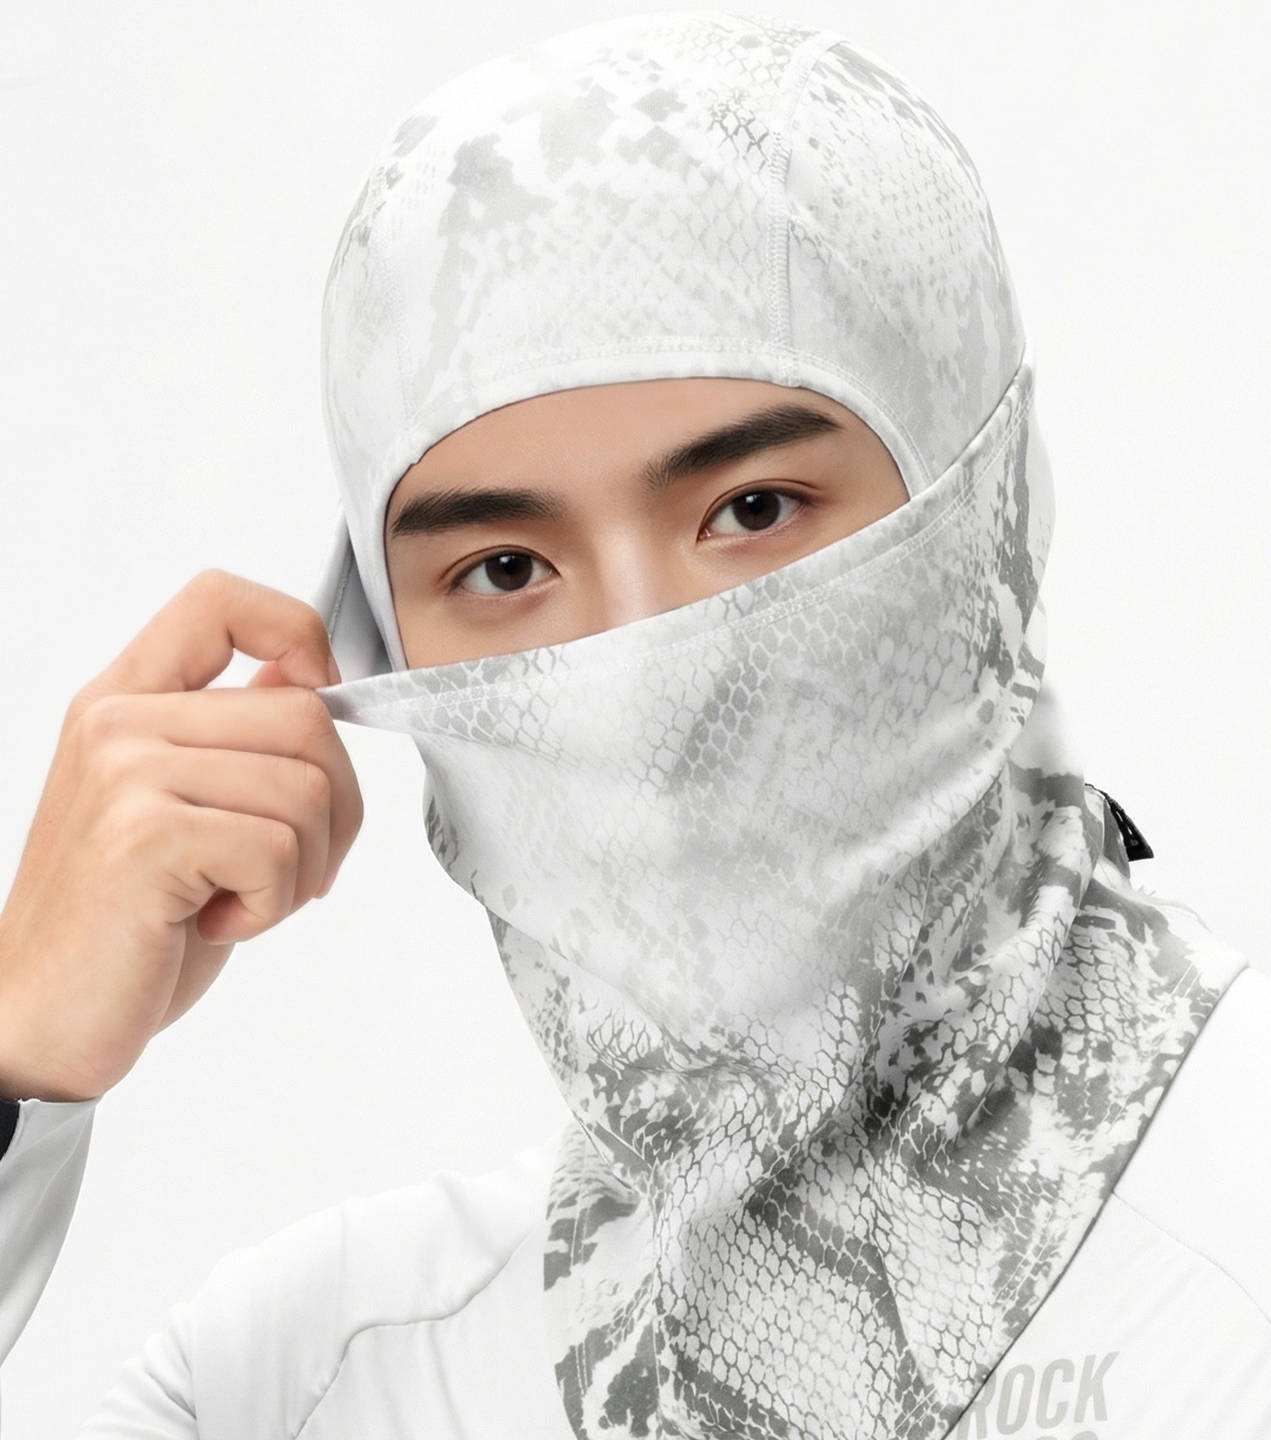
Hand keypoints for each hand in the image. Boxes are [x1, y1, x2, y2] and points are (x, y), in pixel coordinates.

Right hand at [0, 569, 362, 1102]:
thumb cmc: (126, 922)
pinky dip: (273, 902)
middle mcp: (119, 721)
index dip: (297, 632)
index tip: (323, 701)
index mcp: (124, 701)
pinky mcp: (144, 834)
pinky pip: (278, 847)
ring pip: (309, 784)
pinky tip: (215, 923)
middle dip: (337, 808)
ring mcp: (126, 772)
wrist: (46, 1019)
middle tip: (289, 870)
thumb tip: (313, 682)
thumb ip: (230, 739)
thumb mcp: (179, 809)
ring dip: (305, 865)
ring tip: (240, 899)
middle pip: (306, 714)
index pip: (220, 601)